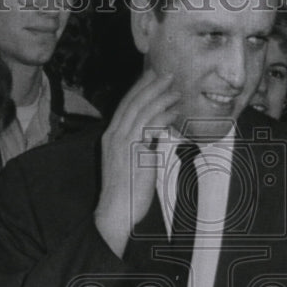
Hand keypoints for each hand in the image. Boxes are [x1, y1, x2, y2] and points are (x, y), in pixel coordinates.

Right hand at [94, 70, 179, 256]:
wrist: (115, 211)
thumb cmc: (124, 193)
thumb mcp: (128, 164)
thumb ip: (139, 147)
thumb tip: (154, 136)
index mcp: (110, 137)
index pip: (125, 106)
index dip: (138, 89)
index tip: (151, 76)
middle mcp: (114, 136)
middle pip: (133, 103)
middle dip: (151, 86)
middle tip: (167, 74)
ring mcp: (123, 143)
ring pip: (142, 111)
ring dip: (161, 98)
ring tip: (176, 90)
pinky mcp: (135, 152)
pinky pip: (151, 127)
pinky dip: (164, 116)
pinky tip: (175, 111)